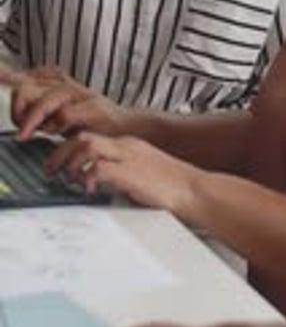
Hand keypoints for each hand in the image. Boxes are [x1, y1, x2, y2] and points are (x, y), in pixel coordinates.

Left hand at [0, 62, 127, 139]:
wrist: (132, 128)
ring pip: (47, 98)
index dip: (12, 74)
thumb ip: (47, 111)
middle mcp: (71, 87)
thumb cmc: (100, 124)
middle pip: (34, 85)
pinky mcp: (93, 111)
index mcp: (64, 86)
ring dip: (32, 117)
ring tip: (26, 134)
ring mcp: (82, 96)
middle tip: (19, 125)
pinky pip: (64, 115)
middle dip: (19, 105)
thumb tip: (22, 114)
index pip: (33, 75)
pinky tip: (53, 134)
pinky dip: (54, 125)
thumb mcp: (69, 114)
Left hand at [45, 132, 200, 212]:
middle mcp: (125, 146)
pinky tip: (86, 189)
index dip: (69, 148)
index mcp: (128, 145)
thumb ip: (120, 174)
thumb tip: (100, 184)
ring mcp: (128, 157)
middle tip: (50, 169)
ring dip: (69, 161)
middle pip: (82, 136)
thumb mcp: (141, 175)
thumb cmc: (173, 186)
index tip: (58, 161)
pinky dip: (87, 177)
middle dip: (60, 152)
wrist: (195, 190)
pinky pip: (99, 168)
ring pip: (86, 144)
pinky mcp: (130, 173)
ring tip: (66, 177)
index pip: (91, 136)